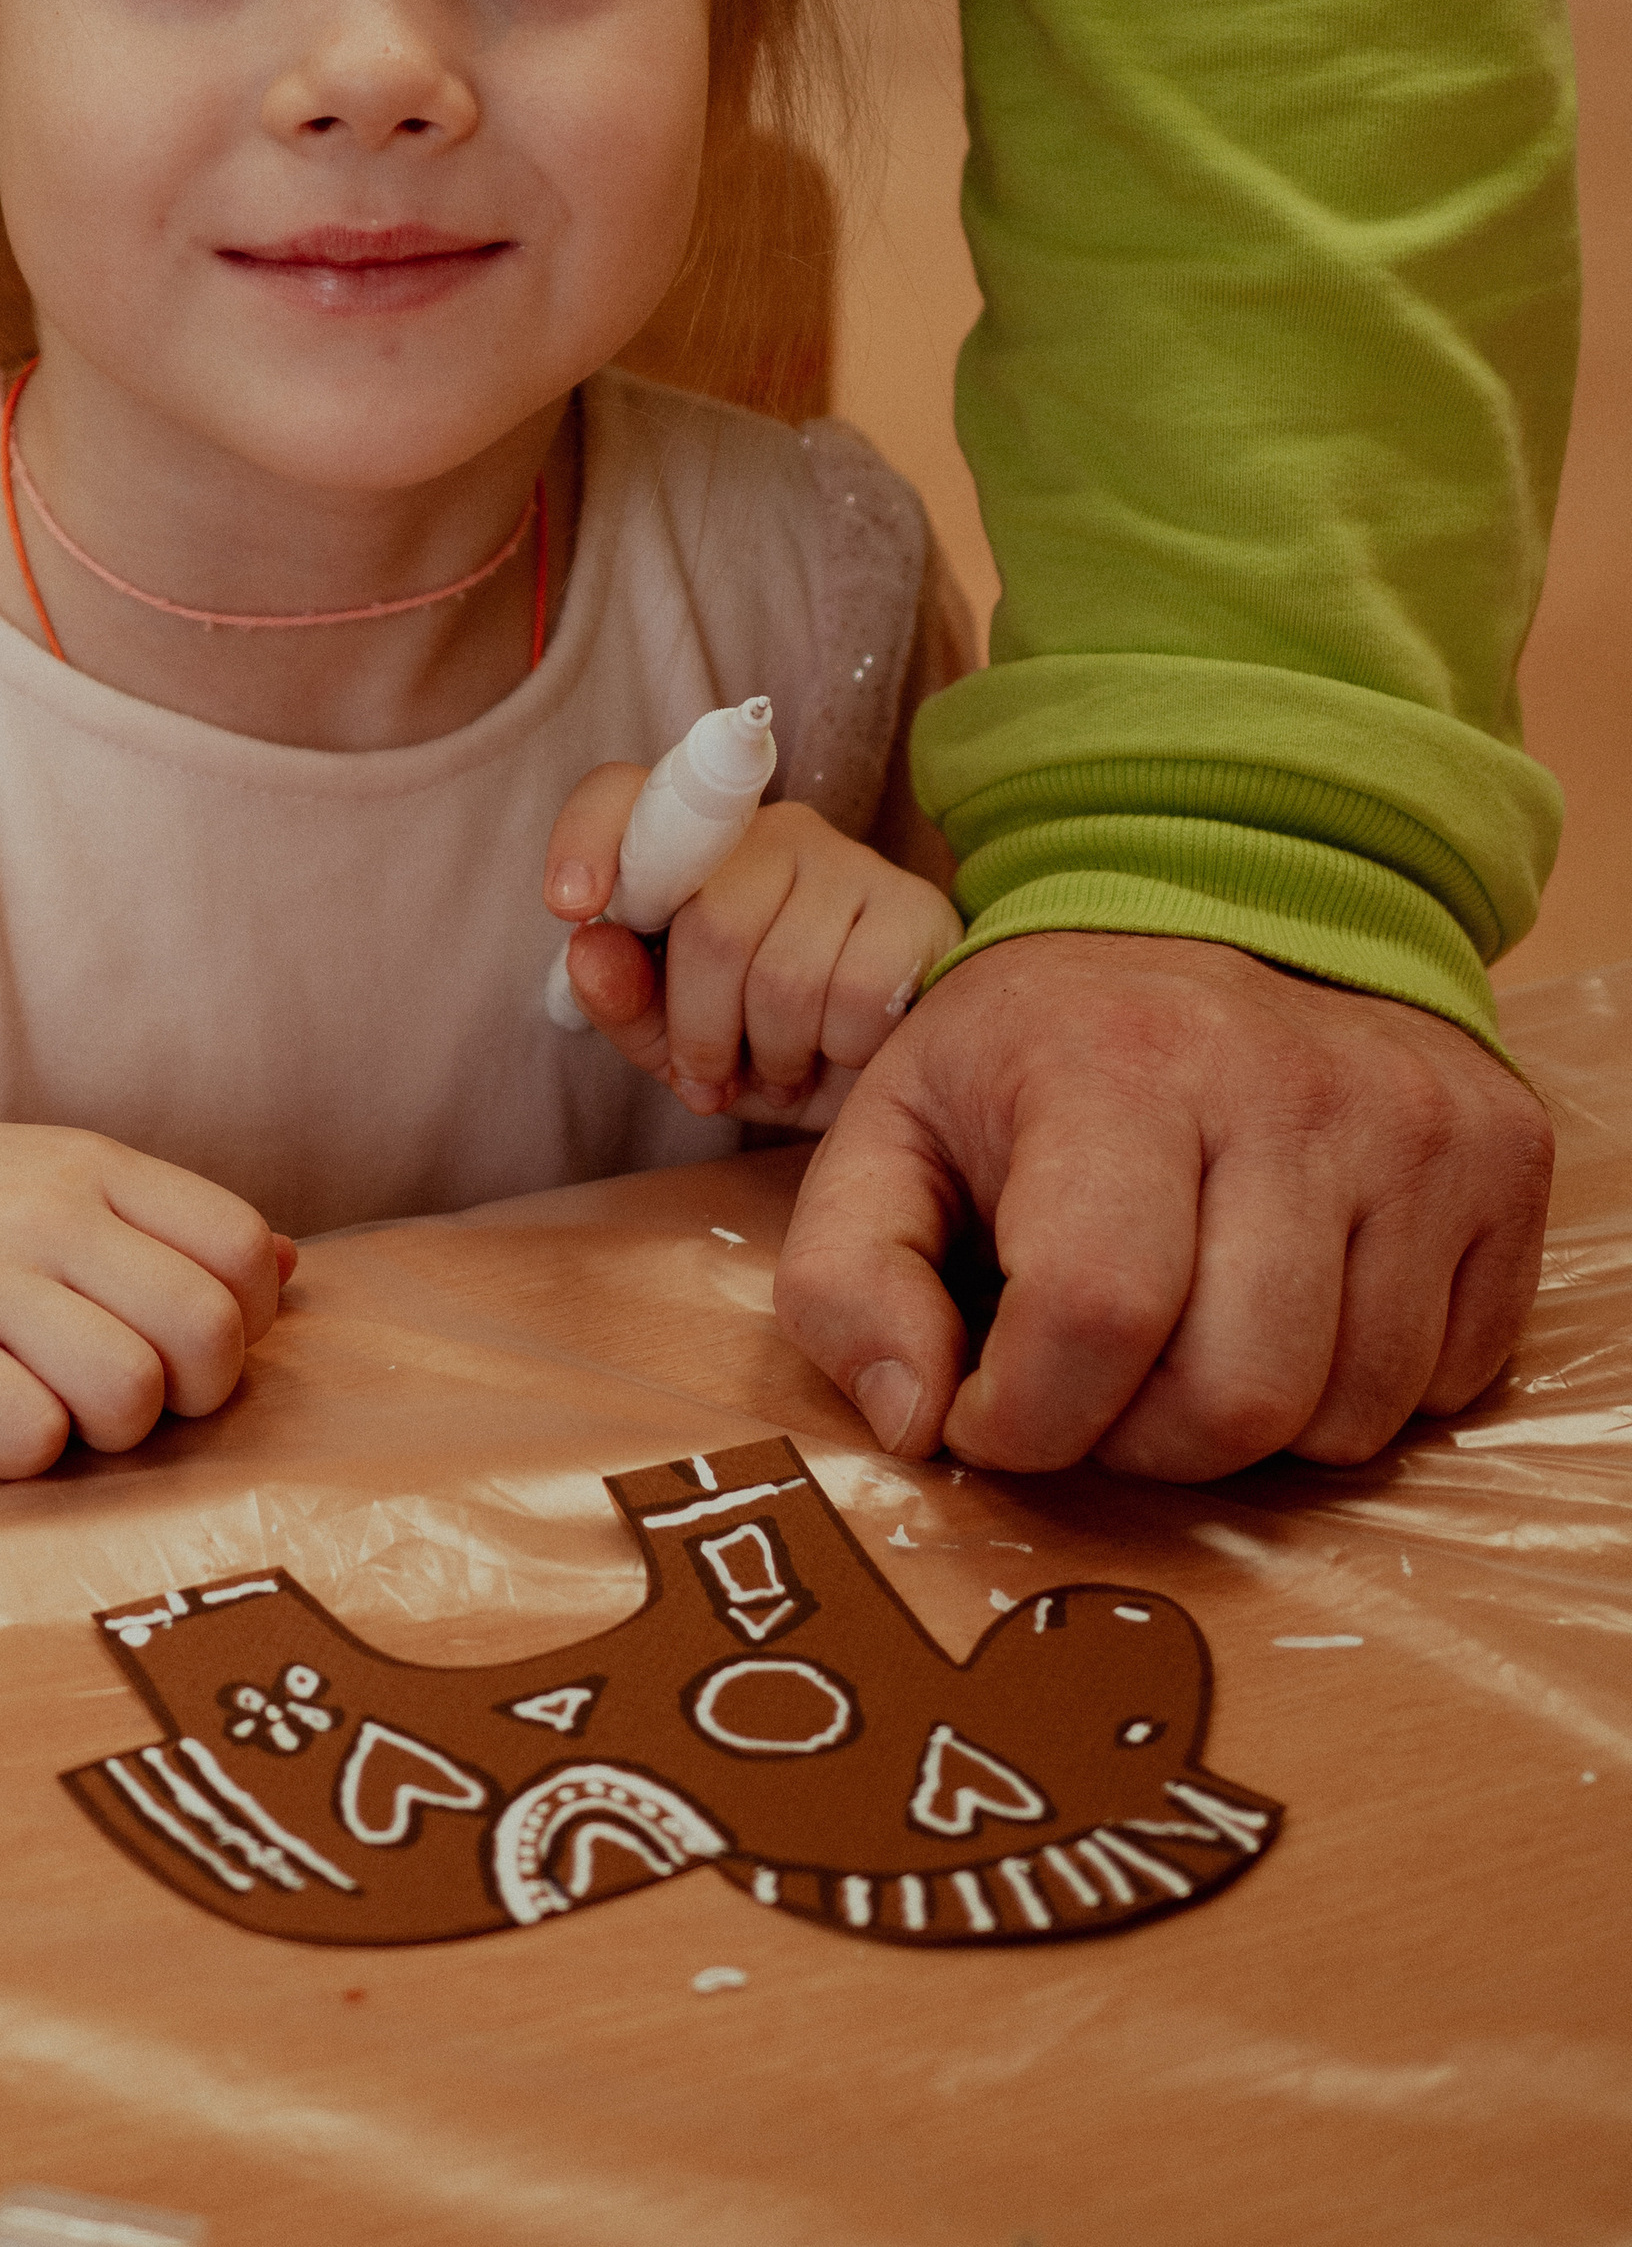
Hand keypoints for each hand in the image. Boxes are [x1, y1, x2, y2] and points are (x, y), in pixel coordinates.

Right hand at [0, 1124, 294, 1481]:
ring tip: (55, 1415)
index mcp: (90, 1166)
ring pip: (132, 1396)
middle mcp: (47, 1214)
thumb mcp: (41, 1178)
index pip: (241, 1248)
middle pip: (208, 1334)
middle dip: (189, 1396)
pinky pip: (31, 1439)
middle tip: (130, 1401)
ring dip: (109, 1435)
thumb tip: (291, 1270)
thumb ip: (160, 1223)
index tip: (181, 1347)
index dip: (239, 1323)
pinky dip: (27, 1457)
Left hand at [544, 772, 960, 1118]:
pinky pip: (857, 994)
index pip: (625, 796)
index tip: (570, 905)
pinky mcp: (914, 907)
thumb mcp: (672, 1039)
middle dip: (704, 1030)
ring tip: (783, 1069)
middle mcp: (774, 830)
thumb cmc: (760, 1044)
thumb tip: (586, 947)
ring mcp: (850, 860)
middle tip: (715, 1077)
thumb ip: (620, 998)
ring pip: (785, 972)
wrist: (885, 1077)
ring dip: (776, 1056)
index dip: (588, 839)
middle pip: (711, 923)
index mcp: (695, 845)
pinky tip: (846, 1051)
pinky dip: (841, 1052)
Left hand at [772, 932, 1554, 1479]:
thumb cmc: (1039, 1053)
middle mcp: (1285, 1081)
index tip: (990, 1406)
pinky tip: (1288, 1302)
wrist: (1218, 904)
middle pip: (1234, 1397)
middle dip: (1138, 1441)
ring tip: (1185, 1332)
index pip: (1095, 1314)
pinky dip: (1354, 1389)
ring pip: (1347, 1414)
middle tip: (1092, 1381)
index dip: (1028, 1417)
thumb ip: (844, 1280)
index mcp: (1113, 1063)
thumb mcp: (888, 1130)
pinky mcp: (1502, 1157)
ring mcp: (1413, 1121)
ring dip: (1247, 1424)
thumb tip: (915, 1423)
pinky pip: (1443, 1382)